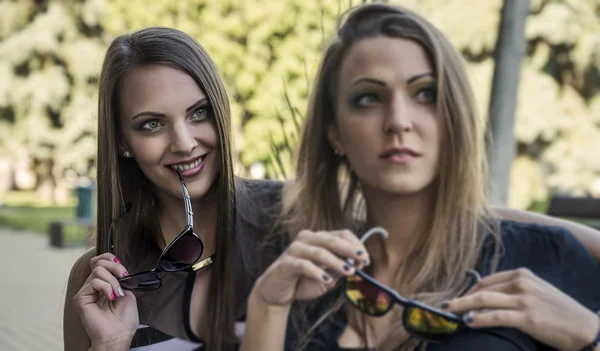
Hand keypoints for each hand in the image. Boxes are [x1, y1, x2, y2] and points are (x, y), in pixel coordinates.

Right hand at [73, 253, 138, 348]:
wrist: (119, 335)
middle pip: (99, 263)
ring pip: (98, 270)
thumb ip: (120, 279)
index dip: (110, 258)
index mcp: (105, 284)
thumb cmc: (124, 320)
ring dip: (113, 280)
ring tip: (117, 293)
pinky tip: (111, 297)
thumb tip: (117, 268)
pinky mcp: (81, 298)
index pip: (100, 262)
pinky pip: (94, 282)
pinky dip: (106, 287)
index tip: (122, 268)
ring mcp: (87, 292)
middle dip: (115, 267)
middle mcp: (94, 287)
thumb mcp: (128, 293)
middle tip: (123, 277)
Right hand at [253, 229, 368, 306]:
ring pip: (319, 251)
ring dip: (337, 262)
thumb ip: (340, 269)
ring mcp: (295, 249)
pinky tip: (327, 281)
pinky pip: (304, 265)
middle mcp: (307, 238)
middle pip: (332, 240)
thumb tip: (358, 264)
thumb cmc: (303, 281)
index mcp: (319, 238)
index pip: (342, 234)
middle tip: (362, 262)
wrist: (276, 292)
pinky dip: (317, 272)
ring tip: (349, 272)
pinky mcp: (286, 263)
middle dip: (350, 251)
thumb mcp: (327, 276)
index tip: (366, 260)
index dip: (356, 245)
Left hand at [444, 268, 599, 349]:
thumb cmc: (559, 312)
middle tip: (444, 305)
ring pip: (484, 300)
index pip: (487, 280)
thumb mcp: (536, 292)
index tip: (457, 299)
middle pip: (481, 289)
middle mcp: (521, 283)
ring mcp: (524, 299)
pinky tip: (467, 321)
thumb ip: (514, 291)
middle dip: (460, 298)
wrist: (585, 328)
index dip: (469, 290)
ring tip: (449, 312)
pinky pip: (496, 316)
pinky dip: (478, 318)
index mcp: (522, 274)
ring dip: (462, 306)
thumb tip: (487, 298)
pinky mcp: (527, 316)